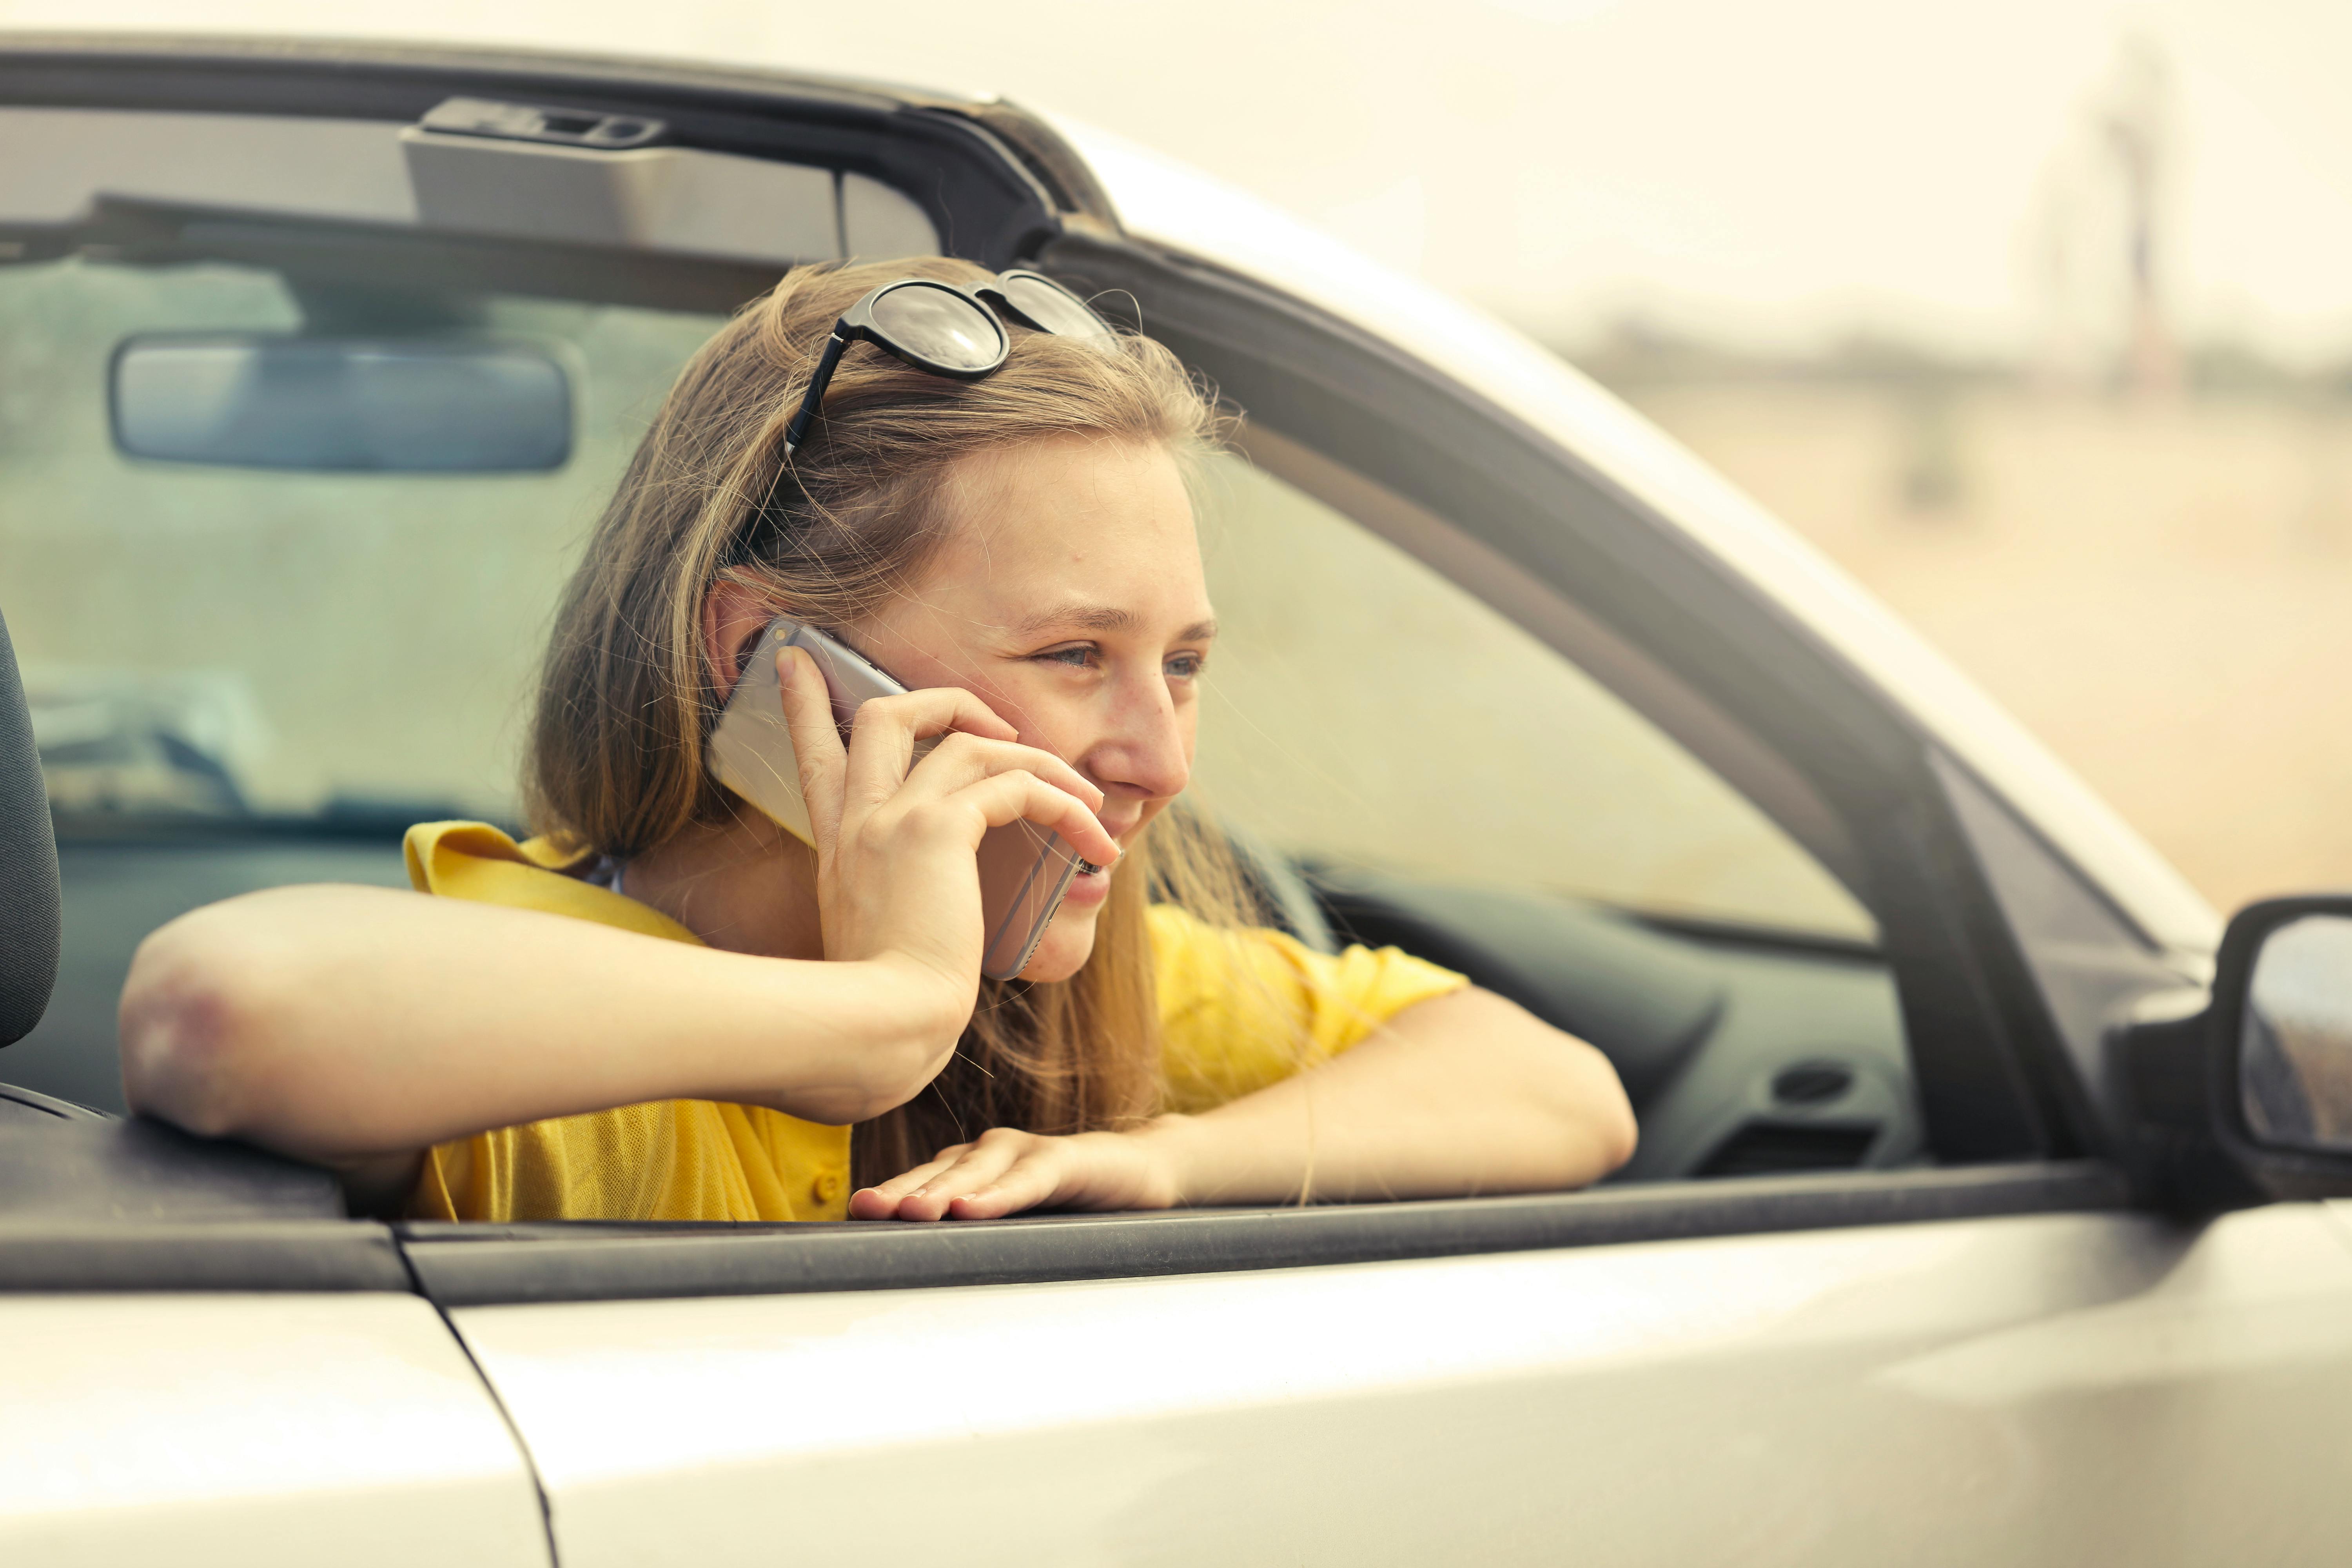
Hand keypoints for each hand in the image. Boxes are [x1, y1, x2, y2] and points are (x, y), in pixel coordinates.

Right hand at [776, 647, 1121, 1106]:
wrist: (882, 1027)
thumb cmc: (884, 1005)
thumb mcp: (873, 942)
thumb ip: (892, 909)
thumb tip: (936, 919)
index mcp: (838, 844)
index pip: (815, 755)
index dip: (804, 703)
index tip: (797, 660)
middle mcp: (859, 819)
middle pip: (885, 714)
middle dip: (946, 699)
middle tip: (999, 723)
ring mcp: (893, 817)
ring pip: (967, 738)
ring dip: (1041, 761)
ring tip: (1088, 802)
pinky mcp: (938, 830)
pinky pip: (1014, 783)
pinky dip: (1063, 801)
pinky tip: (1093, 838)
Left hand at [848, 1123, 1187, 1220]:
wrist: (1138, 1173)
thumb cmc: (1066, 1204)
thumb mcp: (1011, 1223)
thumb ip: (970, 1236)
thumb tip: (912, 1275)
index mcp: (968, 1167)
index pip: (918, 1182)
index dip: (887, 1196)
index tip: (852, 1215)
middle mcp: (989, 1151)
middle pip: (937, 1173)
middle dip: (900, 1193)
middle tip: (866, 1211)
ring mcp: (1026, 1151)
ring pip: (976, 1171)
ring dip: (943, 1191)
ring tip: (913, 1213)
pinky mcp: (1066, 1158)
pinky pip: (1029, 1177)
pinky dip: (1000, 1193)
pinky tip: (974, 1208)